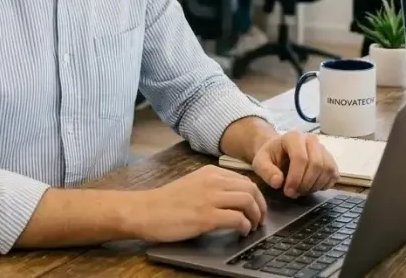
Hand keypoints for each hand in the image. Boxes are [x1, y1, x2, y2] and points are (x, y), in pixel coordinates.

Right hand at [127, 166, 267, 241]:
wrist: (145, 211)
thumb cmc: (165, 202)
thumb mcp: (193, 184)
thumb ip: (212, 186)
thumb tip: (233, 198)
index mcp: (210, 172)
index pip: (245, 180)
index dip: (255, 196)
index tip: (256, 207)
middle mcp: (213, 181)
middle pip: (250, 189)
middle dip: (260, 206)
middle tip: (259, 219)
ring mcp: (210, 198)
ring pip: (247, 201)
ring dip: (255, 216)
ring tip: (252, 227)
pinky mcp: (206, 217)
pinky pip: (237, 219)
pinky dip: (244, 226)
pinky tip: (241, 232)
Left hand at [252, 131, 339, 197]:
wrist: (280, 152)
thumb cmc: (271, 157)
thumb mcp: (260, 163)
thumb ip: (266, 171)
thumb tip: (278, 182)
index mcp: (293, 137)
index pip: (300, 158)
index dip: (295, 178)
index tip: (287, 192)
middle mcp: (311, 139)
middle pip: (316, 164)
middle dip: (305, 184)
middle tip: (294, 194)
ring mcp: (323, 149)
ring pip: (327, 169)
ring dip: (315, 186)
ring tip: (301, 191)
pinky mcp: (330, 159)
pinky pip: (334, 174)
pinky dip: (324, 185)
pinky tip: (311, 187)